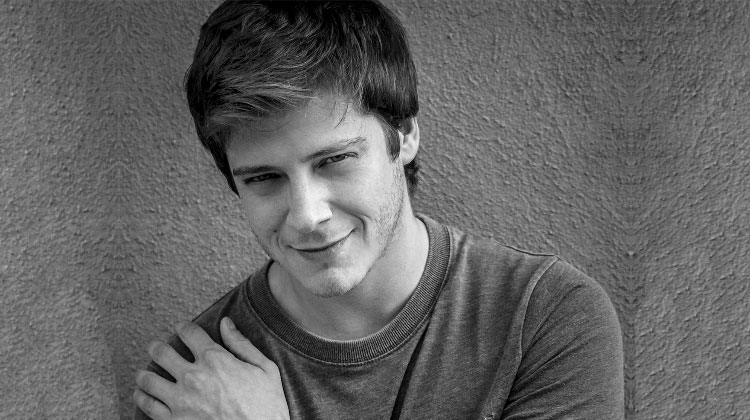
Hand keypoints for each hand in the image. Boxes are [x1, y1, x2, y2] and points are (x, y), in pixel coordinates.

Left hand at [134, 317, 289, 419]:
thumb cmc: (267, 406)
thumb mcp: (265, 369)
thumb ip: (242, 344)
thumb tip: (226, 322)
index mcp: (216, 359)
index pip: (190, 333)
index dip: (183, 327)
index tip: (180, 327)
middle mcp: (194, 376)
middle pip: (162, 352)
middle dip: (157, 347)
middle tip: (156, 347)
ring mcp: (181, 400)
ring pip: (148, 379)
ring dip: (145, 373)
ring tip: (145, 373)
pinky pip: (148, 405)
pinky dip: (141, 397)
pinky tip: (141, 394)